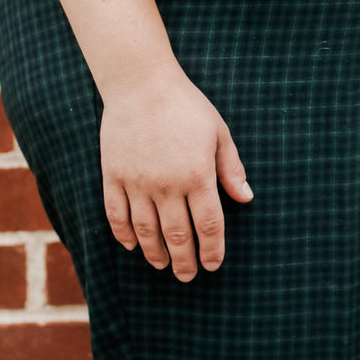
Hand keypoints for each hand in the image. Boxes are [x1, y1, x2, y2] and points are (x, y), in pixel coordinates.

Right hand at [99, 70, 252, 280]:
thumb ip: (231, 168)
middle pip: (177, 236)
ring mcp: (136, 182)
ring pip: (146, 231)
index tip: (213, 265)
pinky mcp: (112, 175)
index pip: (209, 225)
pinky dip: (124, 234)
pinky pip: (116, 214)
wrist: (140, 83)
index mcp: (197, 175)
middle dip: (184, 261)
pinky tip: (132, 245)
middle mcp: (167, 184)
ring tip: (162, 266)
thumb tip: (246, 199)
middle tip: (188, 276)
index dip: (212, 250)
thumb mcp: (218, 132)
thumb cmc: (186, 105)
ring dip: (155, 254)